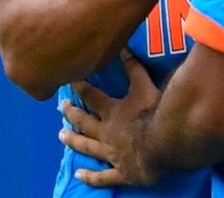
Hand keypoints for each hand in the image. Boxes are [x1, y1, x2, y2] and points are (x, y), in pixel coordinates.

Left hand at [61, 51, 163, 186]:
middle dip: (72, 114)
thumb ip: (133, 67)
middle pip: (85, 122)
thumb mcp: (144, 85)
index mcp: (112, 111)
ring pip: (88, 147)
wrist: (163, 143)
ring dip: (74, 141)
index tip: (68, 80)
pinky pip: (102, 177)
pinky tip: (79, 175)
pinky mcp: (121, 172)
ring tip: (61, 135)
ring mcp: (112, 154)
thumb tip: (121, 46)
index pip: (91, 96)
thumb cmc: (154, 113)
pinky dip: (91, 176)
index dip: (80, 87)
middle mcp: (107, 132)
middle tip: (61, 108)